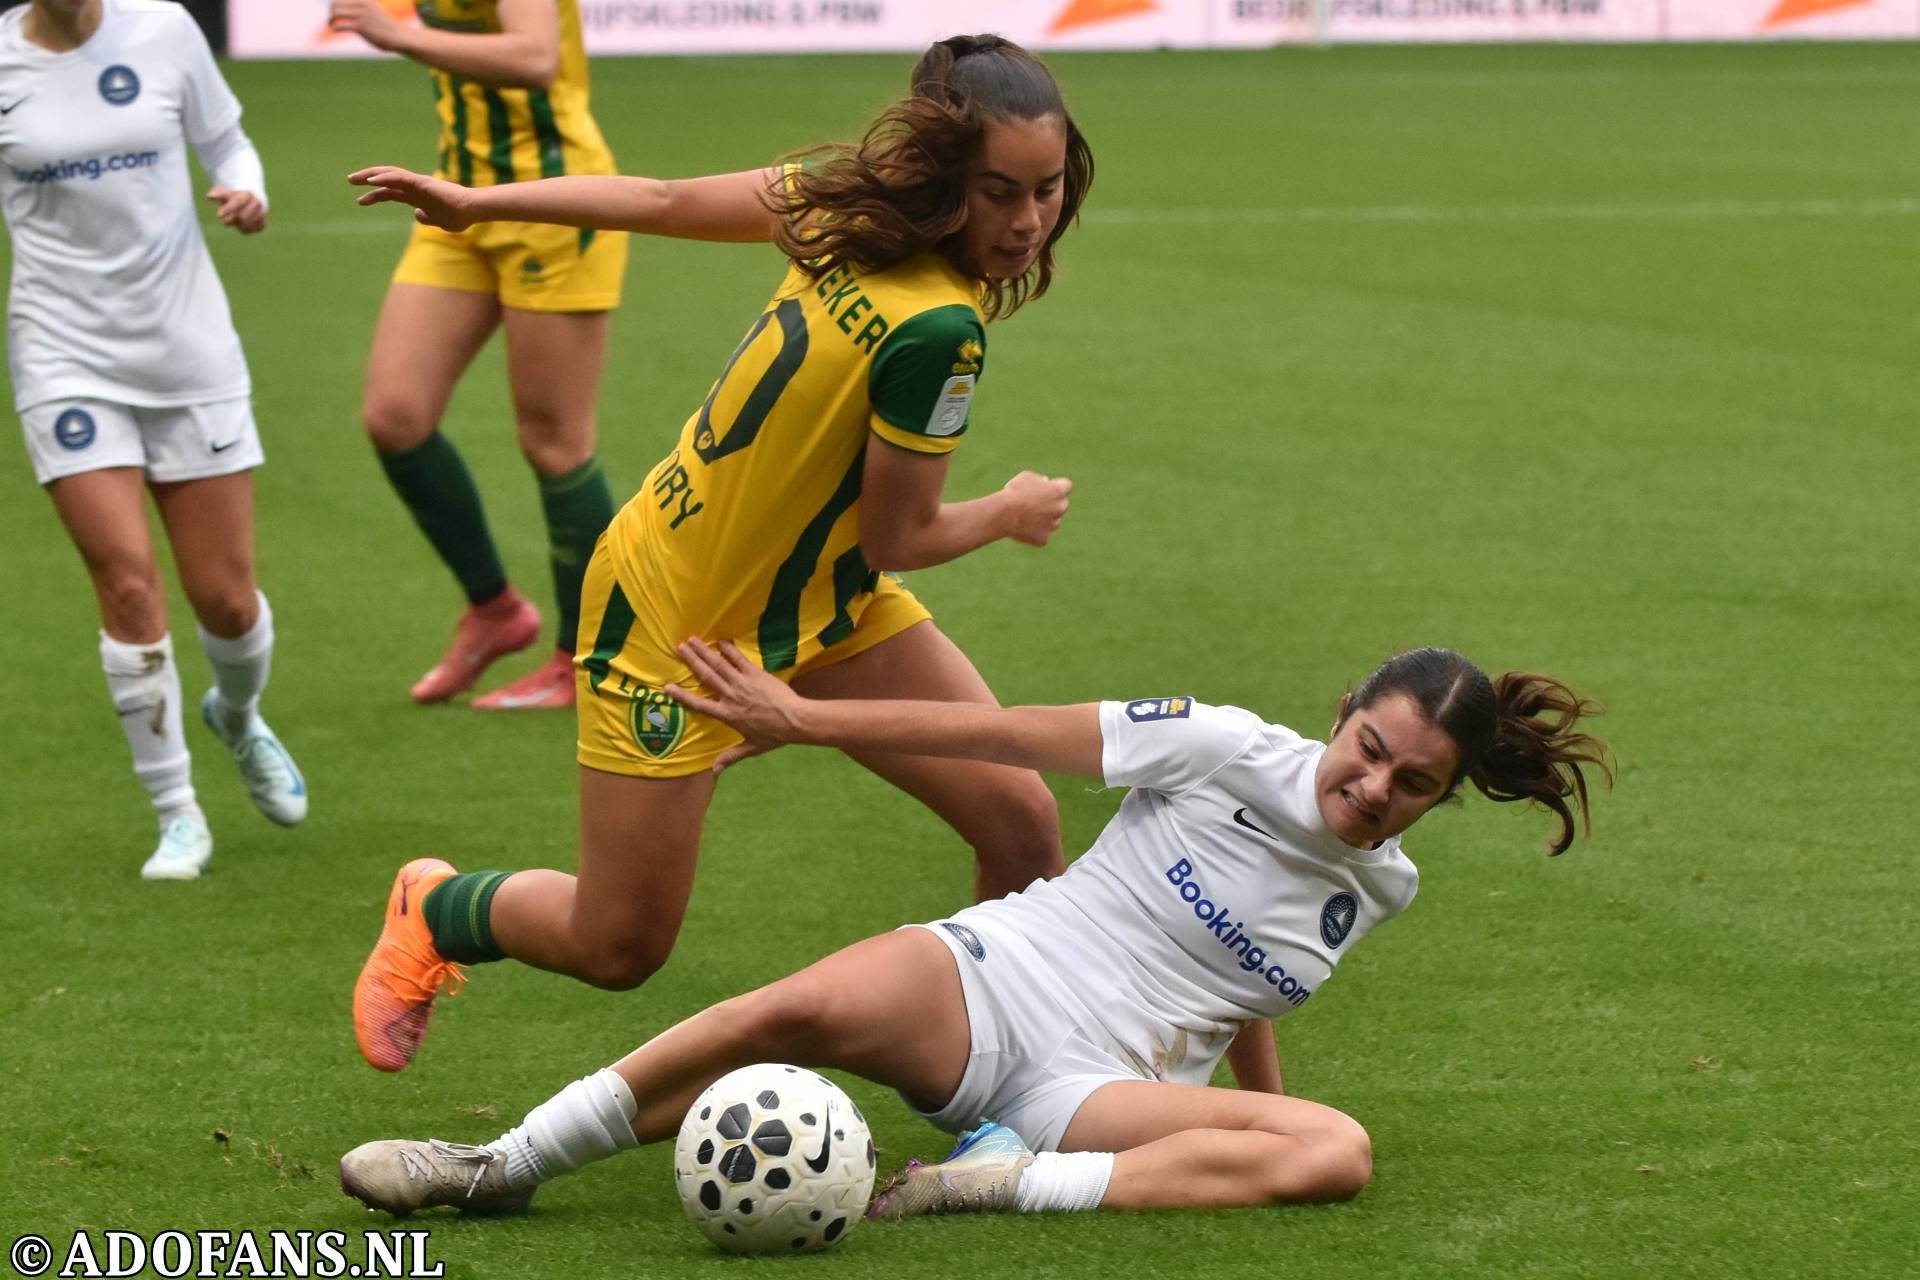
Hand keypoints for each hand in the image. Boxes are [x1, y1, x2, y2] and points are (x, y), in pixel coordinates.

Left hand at [205, 187, 265, 233]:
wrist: (250, 201)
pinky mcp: (263, 223)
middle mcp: (257, 204)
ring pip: (246, 224)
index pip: (237, 202)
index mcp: (247, 194)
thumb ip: (217, 194)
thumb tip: (209, 196)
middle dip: (230, 219)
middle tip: (223, 221)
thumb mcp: (225, 193)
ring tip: (233, 221)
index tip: (218, 215)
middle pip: (241, 216)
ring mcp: (261, 214)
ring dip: (236, 225)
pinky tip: (240, 225)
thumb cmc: (234, 198)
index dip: (228, 209)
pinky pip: (251, 230)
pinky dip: (243, 229)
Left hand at [328, 0, 410, 51]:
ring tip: (331, 24)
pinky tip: (336, 29)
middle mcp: (361, 4)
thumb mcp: (373, 9)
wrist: (398, 35)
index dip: (335, 3)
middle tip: (331, 18)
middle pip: (335, 3)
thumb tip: (345, 8)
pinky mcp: (360, 27)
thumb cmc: (385, 24)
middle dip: (331, 11)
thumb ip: (361, 6)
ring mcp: (360, 15)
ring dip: (330, 19)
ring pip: (335, 13)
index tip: (334, 9)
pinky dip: (335, 27)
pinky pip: (340, 25)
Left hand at [349, 165, 474, 230]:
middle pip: (386, 180)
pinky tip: (372, 181)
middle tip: (350, 180)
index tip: (360, 200)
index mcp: (417, 196)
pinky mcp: (421, 181)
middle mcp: (415, 187)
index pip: (391, 192)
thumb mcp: (438, 221)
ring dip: (371, 175)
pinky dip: (384, 177)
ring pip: (389, 174)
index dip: (375, 195)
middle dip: (367, 179)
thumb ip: (426, 218)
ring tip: (355, 178)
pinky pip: (399, 177)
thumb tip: (416, 215)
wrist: (471, 211)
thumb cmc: (459, 216)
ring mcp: (417, 182)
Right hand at [666, 638, 810, 773]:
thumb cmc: (774, 735)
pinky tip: (720, 640)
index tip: (667, 687)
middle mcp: (731, 696)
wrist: (796, 720)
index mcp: (727, 714)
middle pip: (706, 676)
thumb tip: (714, 771)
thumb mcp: (751, 748)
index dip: (682, 696)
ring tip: (692, 640)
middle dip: (692, 661)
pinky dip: (729, 649)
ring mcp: (742, 683)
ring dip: (704, 651)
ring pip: (719, 664)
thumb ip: (731, 757)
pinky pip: (739, 659)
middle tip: (679, 647)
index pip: (699, 704)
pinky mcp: (756, 673)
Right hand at [1000, 470, 1071, 546]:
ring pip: (1053, 522)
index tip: (1047, 488)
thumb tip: (1045, 483)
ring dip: (1044, 519)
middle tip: (1035, 503)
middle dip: (1052, 504)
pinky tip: (1022, 528)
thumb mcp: (1026, 477)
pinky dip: (1033, 533)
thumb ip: (1038, 480)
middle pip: (1062, 504)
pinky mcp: (1044, 539)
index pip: (1066, 486)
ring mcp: (1053, 525)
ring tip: (1026, 517)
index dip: (1057, 486)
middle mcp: (1060, 508)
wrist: (1005, 514)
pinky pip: (1041, 536)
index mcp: (1058, 491)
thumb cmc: (1014, 492)